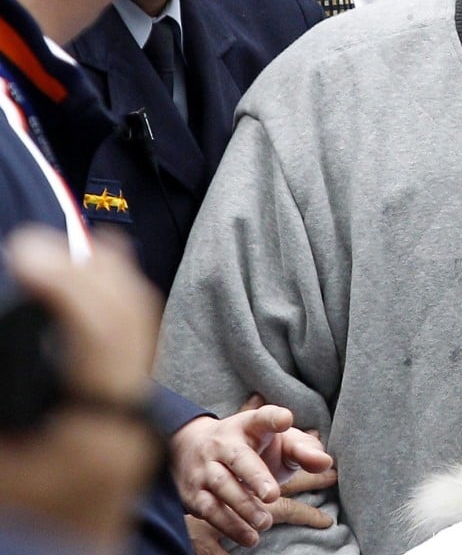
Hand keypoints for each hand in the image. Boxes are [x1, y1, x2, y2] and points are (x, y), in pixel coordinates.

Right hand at [0, 227, 162, 549]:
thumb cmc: (28, 524)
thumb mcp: (0, 467)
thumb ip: (3, 409)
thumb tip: (0, 339)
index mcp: (96, 435)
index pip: (99, 340)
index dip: (67, 287)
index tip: (27, 253)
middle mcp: (126, 422)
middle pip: (127, 330)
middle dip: (91, 277)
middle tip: (40, 247)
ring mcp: (132, 419)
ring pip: (136, 337)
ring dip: (110, 286)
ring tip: (82, 248)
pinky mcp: (125, 417)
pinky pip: (131, 350)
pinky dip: (116, 310)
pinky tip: (106, 280)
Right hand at [169, 404, 332, 546]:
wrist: (190, 446)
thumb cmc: (250, 445)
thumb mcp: (277, 441)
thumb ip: (303, 450)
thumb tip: (326, 463)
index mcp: (249, 425)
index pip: (262, 417)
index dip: (273, 418)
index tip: (285, 420)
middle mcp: (224, 444)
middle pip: (239, 458)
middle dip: (255, 476)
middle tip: (273, 495)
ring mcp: (206, 468)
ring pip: (223, 486)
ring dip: (244, 506)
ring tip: (265, 521)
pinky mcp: (194, 493)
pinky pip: (209, 510)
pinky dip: (229, 525)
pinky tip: (250, 536)